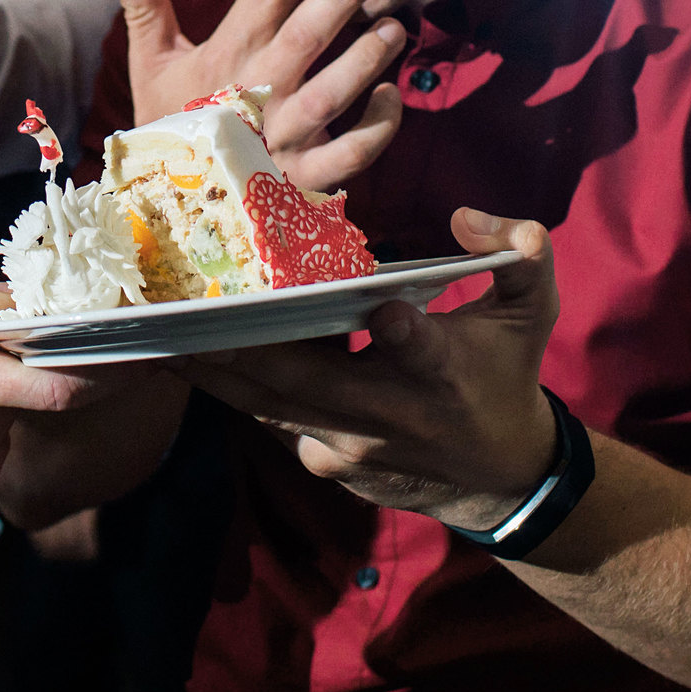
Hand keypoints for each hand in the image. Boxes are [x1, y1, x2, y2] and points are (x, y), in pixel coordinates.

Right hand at [99, 0, 406, 191]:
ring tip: (396, 26)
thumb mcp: (151, 66)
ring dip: (368, 58)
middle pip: (306, 33)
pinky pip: (351, 153)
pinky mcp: (304, 177)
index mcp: (225, 56)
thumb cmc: (171, 125)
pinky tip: (390, 95)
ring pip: (333, 93)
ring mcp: (283, 136)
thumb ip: (143, 9)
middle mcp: (257, 91)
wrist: (170, 206)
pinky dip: (377, 127)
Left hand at [174, 210, 559, 531]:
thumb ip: (520, 252)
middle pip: (310, 383)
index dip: (405, 337)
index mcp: (444, 375)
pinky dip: (229, 390)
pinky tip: (180, 359)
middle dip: (250, 350)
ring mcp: (350, 445)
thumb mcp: (531, 313)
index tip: (387, 310)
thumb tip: (466, 215)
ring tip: (160, 337)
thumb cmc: (507, 376)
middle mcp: (390, 417)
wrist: (496, 476)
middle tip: (195, 315)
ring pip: (271, 406)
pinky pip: (268, 419)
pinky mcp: (323, 461)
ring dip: (216, 373)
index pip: (422, 353)